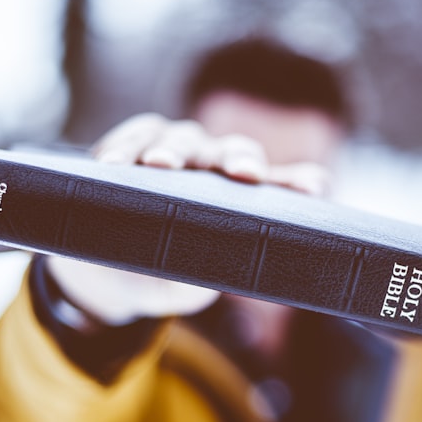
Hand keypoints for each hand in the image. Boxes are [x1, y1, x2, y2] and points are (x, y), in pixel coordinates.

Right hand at [48, 113, 330, 325]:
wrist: (108, 270)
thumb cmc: (160, 276)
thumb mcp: (181, 287)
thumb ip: (195, 282)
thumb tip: (198, 281)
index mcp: (239, 200)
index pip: (277, 185)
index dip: (296, 183)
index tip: (312, 189)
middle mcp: (214, 168)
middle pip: (234, 150)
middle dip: (238, 159)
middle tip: (239, 173)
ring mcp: (177, 151)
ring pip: (183, 137)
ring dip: (171, 149)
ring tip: (157, 165)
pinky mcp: (135, 145)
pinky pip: (136, 135)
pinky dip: (124, 145)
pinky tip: (112, 161)